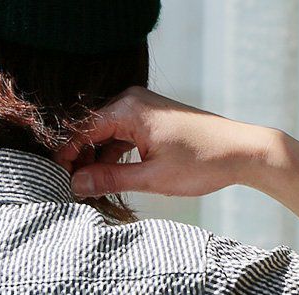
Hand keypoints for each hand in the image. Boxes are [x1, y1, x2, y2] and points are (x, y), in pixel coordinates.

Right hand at [52, 85, 275, 198]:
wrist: (242, 151)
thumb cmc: (202, 162)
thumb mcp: (152, 177)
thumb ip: (111, 179)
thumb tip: (77, 184)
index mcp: (129, 109)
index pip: (83, 130)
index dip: (67, 155)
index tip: (56, 178)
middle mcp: (133, 101)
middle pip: (93, 131)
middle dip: (82, 159)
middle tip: (73, 189)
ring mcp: (145, 109)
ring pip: (109, 135)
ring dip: (100, 160)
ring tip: (92, 189)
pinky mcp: (154, 120)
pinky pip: (125, 136)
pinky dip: (117, 156)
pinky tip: (113, 178)